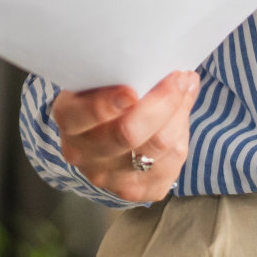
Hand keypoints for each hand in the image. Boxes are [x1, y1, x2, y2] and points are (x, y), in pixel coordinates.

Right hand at [51, 71, 200, 203]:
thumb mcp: (101, 80)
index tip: (131, 91)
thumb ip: (124, 73)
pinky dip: (182, 135)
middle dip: (163, 102)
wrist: (103, 136)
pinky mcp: (136, 191)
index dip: (106, 106)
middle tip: (180, 77)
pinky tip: (180, 118)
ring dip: (180, 113)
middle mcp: (84, 154)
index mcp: (69, 120)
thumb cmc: (107, 95)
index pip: (83, 116)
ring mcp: (108, 178)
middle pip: (128, 133)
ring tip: (187, 87)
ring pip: (157, 147)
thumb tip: (168, 66)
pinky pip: (172, 164)